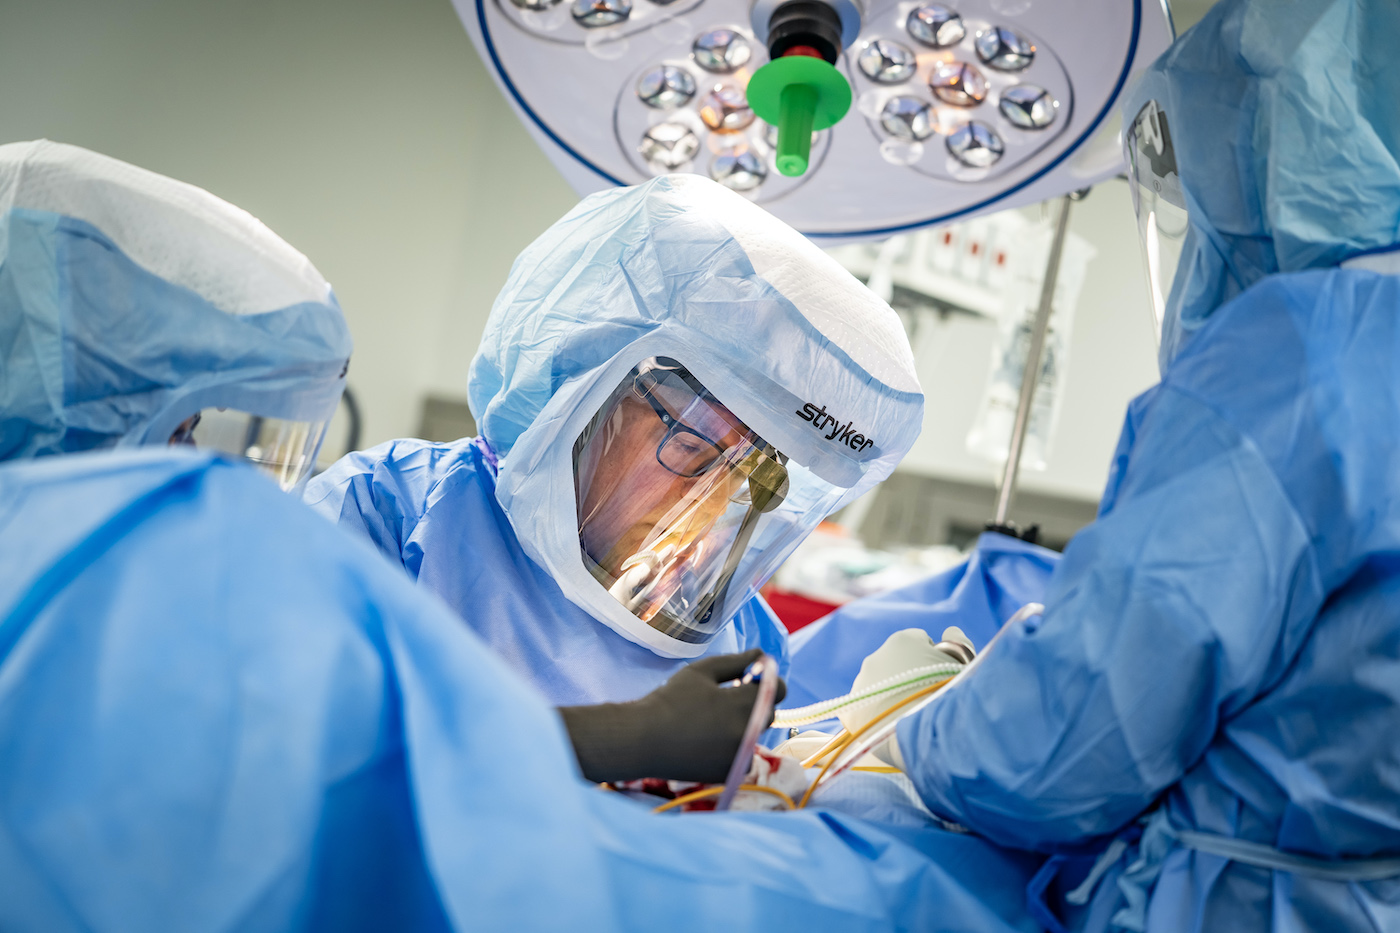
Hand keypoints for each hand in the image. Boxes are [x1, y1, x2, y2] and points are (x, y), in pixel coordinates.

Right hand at [558, 648, 786, 783]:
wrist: (644, 740)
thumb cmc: (671, 699)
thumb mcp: (702, 672)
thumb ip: (737, 661)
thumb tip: (763, 654)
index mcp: (742, 703)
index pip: (779, 689)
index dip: (767, 680)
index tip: (747, 679)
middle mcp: (748, 731)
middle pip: (769, 711)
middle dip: (754, 701)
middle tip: (724, 698)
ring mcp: (741, 756)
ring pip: (756, 732)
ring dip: (744, 723)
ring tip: (713, 720)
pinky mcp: (732, 773)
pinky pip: (745, 753)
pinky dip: (735, 745)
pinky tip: (709, 740)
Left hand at [837, 627, 973, 734]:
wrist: (930, 739)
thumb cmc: (952, 697)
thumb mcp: (965, 664)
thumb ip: (958, 642)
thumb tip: (950, 632)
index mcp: (902, 641)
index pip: (919, 642)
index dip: (933, 659)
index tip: (941, 677)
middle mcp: (875, 658)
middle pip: (895, 663)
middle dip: (909, 676)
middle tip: (926, 699)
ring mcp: (860, 686)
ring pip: (878, 686)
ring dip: (891, 696)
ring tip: (910, 716)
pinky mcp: (850, 714)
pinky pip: (865, 711)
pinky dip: (877, 717)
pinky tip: (893, 728)